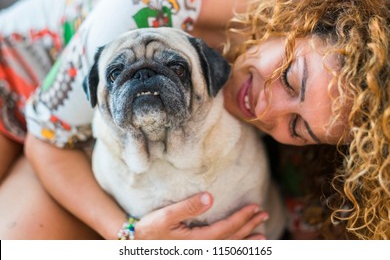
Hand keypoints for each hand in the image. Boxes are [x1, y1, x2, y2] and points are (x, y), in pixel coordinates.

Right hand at [135, 192, 268, 239]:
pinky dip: (234, 249)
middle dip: (250, 226)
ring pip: (229, 248)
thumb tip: (210, 197)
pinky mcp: (196, 252)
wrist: (137, 245)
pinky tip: (241, 246)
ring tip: (263, 235)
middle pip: (232, 239)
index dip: (242, 218)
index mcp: (197, 240)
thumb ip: (188, 207)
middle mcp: (202, 250)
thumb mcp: (166, 216)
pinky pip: (221, 252)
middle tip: (264, 215)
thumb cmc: (149, 229)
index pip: (226, 228)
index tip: (255, 207)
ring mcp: (200, 253)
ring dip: (246, 240)